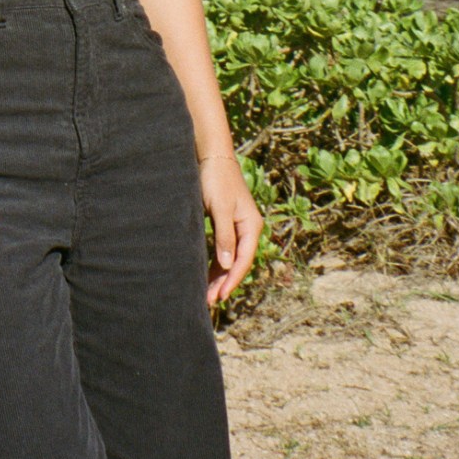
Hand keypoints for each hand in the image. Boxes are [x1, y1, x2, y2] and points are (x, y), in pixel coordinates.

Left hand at [199, 154, 262, 306]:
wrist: (212, 157)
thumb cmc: (216, 180)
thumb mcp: (220, 208)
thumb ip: (224, 236)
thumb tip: (226, 265)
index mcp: (252, 226)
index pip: (243, 260)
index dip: (232, 280)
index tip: (219, 296)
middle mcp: (247, 229)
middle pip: (237, 262)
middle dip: (224, 282)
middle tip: (209, 302)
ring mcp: (237, 227)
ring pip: (229, 258)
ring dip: (219, 276)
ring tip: (207, 294)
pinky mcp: (226, 224)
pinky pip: (223, 250)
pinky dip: (215, 263)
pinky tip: (206, 275)